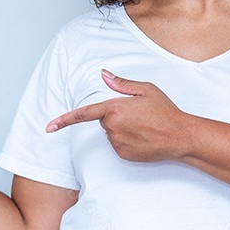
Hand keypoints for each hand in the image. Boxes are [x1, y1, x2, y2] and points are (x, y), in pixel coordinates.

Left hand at [46, 70, 192, 162]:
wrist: (180, 136)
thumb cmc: (165, 111)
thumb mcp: (146, 90)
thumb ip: (121, 83)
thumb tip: (104, 74)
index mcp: (114, 108)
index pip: (83, 114)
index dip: (64, 120)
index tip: (48, 127)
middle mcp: (112, 127)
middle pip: (103, 121)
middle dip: (115, 116)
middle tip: (138, 115)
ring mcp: (117, 143)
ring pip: (111, 134)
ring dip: (121, 129)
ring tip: (143, 126)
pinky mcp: (123, 155)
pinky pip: (117, 145)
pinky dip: (126, 141)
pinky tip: (143, 138)